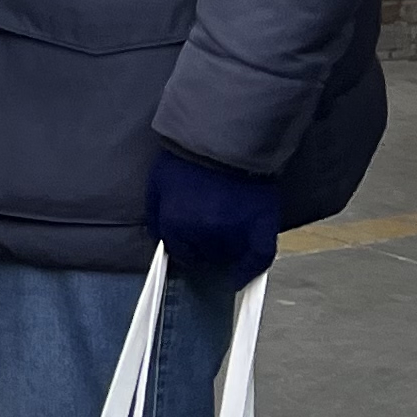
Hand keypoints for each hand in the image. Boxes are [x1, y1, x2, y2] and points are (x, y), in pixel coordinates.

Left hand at [145, 148, 280, 295]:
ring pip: (228, 255)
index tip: (190, 248)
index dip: (185, 249)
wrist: (225, 137)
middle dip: (204, 247)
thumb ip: (155, 214)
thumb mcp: (157, 184)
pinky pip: (259, 256)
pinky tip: (243, 278)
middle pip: (204, 254)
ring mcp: (234, 231)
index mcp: (175, 224)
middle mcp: (203, 233)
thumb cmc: (187, 158)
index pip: (179, 251)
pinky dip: (251, 269)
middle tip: (210, 234)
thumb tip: (157, 238)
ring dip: (225, 251)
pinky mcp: (261, 224)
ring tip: (227, 238)